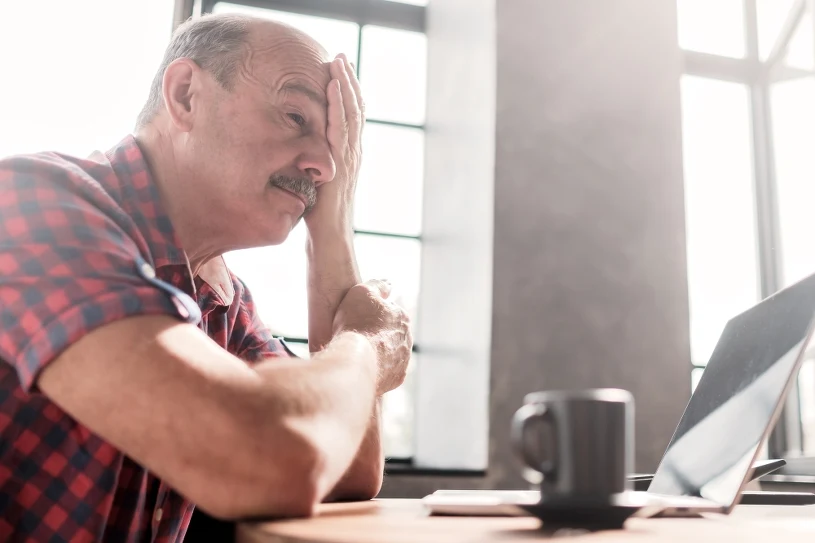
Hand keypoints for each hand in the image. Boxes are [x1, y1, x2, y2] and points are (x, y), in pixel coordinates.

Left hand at [305, 53, 363, 230]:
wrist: (330, 239)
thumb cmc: (319, 218)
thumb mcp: (315, 183)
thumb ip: (311, 164)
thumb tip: (295, 151)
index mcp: (348, 156)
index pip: (351, 118)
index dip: (347, 94)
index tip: (339, 72)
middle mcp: (353, 154)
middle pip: (356, 110)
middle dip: (349, 82)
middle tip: (341, 57)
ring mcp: (349, 158)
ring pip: (351, 113)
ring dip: (345, 85)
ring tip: (339, 62)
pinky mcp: (341, 163)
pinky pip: (340, 127)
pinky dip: (338, 104)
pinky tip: (333, 86)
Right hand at [333, 279, 412, 394]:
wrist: (354, 361)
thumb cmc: (356, 324)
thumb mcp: (361, 292)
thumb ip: (377, 285)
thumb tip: (388, 284)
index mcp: (401, 317)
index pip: (389, 312)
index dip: (371, 314)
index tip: (358, 319)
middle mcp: (407, 338)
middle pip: (391, 334)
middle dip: (377, 334)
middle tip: (357, 337)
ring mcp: (403, 360)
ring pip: (390, 354)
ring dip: (378, 353)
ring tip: (358, 355)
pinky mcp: (397, 379)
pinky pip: (387, 372)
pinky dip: (378, 370)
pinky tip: (364, 368)